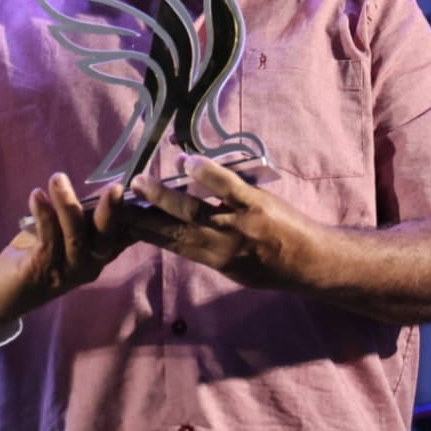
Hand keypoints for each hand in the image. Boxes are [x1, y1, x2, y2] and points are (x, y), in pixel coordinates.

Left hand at [0, 174, 130, 340]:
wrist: (1, 293)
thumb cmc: (36, 255)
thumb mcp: (64, 234)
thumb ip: (83, 215)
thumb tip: (105, 184)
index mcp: (99, 254)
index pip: (127, 233)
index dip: (138, 214)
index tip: (144, 189)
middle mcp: (89, 264)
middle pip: (106, 236)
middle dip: (112, 211)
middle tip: (116, 187)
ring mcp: (67, 270)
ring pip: (75, 235)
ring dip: (67, 204)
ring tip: (58, 178)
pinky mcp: (42, 270)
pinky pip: (47, 238)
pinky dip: (43, 214)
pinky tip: (37, 195)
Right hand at [124, 156, 315, 289]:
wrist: (314, 264)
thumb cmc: (274, 267)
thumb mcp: (236, 267)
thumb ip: (207, 248)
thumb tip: (176, 232)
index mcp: (214, 258)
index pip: (169, 243)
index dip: (142, 231)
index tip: (118, 220)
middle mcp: (220, 245)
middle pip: (172, 229)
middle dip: (142, 215)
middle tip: (115, 202)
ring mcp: (238, 224)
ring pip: (193, 210)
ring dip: (164, 196)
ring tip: (140, 182)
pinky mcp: (257, 206)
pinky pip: (229, 189)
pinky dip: (208, 175)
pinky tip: (188, 163)